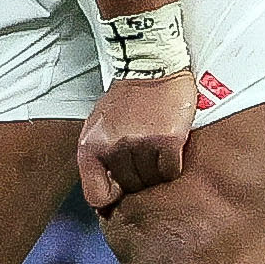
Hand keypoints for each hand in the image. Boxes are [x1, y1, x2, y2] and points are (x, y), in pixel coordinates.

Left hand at [78, 73, 197, 211]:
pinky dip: (173, 166)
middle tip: (146, 161)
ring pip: (152, 181)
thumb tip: (106, 196)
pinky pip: (170, 171)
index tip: (121, 192)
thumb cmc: (125, 98)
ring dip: (157, 172)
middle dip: (139, 179)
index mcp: (91, 146)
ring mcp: (140, 144)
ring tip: (158, 153)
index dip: (110, 199)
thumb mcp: (98, 126)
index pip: (96, 195)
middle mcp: (114, 147)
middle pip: (130, 186)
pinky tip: (171, 150)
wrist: (149, 65)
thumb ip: (99, 157)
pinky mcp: (166, 140)